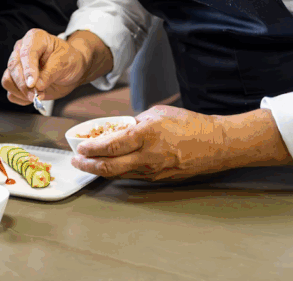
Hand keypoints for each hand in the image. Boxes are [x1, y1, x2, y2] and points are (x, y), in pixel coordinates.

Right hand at [1, 28, 90, 105]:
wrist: (71, 70)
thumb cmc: (68, 60)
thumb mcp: (64, 62)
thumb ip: (50, 73)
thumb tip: (37, 86)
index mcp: (34, 38)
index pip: (26, 53)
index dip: (28, 69)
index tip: (32, 84)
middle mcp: (21, 50)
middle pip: (13, 67)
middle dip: (24, 85)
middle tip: (36, 95)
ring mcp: (17, 65)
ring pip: (8, 80)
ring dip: (21, 92)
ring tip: (37, 96)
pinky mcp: (15, 80)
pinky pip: (11, 92)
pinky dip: (21, 98)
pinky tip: (34, 97)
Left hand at [71, 105, 232, 180]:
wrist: (215, 145)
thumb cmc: (190, 125)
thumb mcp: (158, 113)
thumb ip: (136, 122)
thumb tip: (121, 128)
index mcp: (146, 135)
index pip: (110, 146)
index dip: (91, 149)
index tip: (80, 148)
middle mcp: (147, 156)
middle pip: (109, 167)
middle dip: (88, 165)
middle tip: (77, 162)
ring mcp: (152, 170)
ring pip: (119, 174)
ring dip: (100, 170)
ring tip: (88, 164)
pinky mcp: (158, 179)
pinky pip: (132, 176)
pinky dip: (117, 171)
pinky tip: (111, 166)